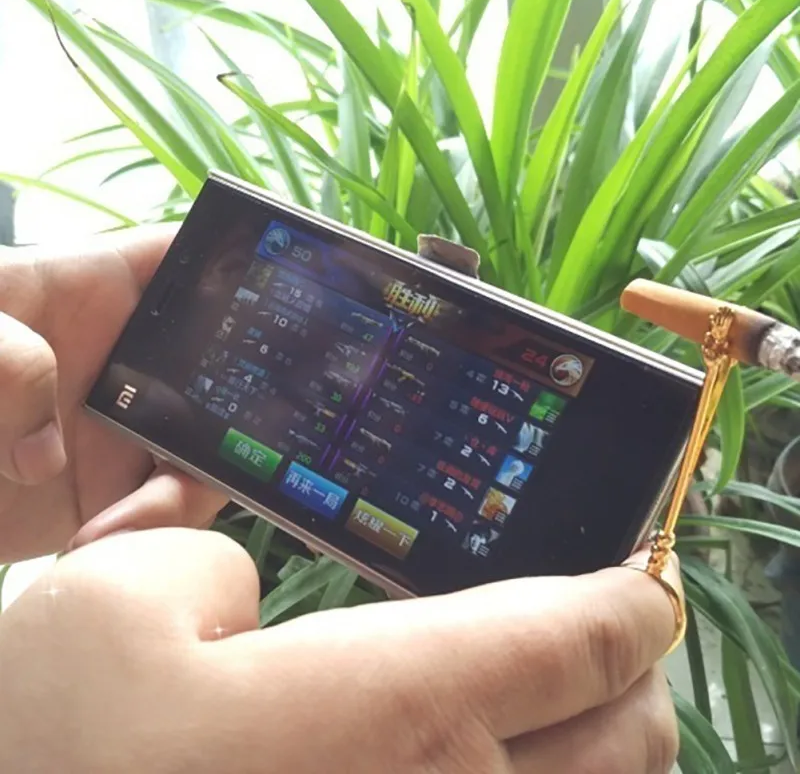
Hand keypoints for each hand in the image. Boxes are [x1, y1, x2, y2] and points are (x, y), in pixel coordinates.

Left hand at [0, 227, 226, 561]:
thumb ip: (1, 351)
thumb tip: (51, 433)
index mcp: (95, 288)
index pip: (188, 257)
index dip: (245, 259)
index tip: (297, 282)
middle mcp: (128, 357)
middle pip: (226, 362)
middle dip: (250, 395)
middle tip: (253, 435)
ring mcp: (126, 424)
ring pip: (210, 445)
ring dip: (191, 484)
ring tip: (125, 520)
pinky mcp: (112, 489)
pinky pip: (167, 508)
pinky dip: (152, 531)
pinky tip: (96, 543)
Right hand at [0, 528, 679, 772]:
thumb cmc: (54, 758)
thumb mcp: (114, 602)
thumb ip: (201, 558)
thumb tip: (234, 597)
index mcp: (397, 706)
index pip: (584, 636)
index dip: (634, 593)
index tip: (647, 567)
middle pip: (628, 738)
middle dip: (638, 671)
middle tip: (613, 627)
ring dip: (609, 750)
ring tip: (570, 699)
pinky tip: (486, 763)